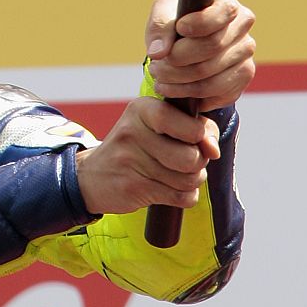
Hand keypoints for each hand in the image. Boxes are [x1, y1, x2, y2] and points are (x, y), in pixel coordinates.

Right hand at [76, 97, 219, 215]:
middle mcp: (133, 131)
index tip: (194, 139)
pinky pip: (181, 197)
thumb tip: (213, 150)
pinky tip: (169, 189)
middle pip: (191, 157)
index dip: (200, 136)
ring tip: (175, 174)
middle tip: (184, 161)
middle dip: (197, 164)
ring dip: (191, 182)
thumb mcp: (157, 125)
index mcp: (142, 109)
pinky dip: (184, 196)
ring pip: (188, 180)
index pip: (186, 124)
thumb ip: (194, 128)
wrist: (93, 175)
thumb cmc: (136, 146)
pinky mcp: (133, 187)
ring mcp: (131, 160)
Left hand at [145, 0, 255, 111]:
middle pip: (213, 46)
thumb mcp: (162, 17)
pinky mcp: (243, 76)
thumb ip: (159, 29)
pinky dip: (190, 94)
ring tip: (160, 77)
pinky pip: (218, 92)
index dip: (200, 23)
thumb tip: (159, 52)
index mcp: (225, 2)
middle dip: (178, 58)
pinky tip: (173, 89)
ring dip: (180, 81)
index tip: (180, 28)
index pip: (222, 12)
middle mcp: (242, 26)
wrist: (185, 46)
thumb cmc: (174, 25)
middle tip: (155, 65)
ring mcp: (246, 52)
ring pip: (213, 74)